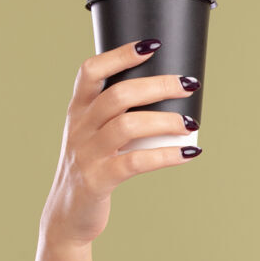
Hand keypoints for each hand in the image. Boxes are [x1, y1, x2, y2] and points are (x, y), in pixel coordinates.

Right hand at [39, 38, 202, 246]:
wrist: (68, 215)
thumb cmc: (92, 169)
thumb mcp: (94, 137)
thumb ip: (118, 117)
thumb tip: (168, 100)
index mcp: (78, 111)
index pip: (90, 71)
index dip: (120, 55)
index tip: (151, 45)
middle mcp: (80, 127)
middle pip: (118, 95)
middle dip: (157, 86)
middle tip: (189, 85)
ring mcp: (88, 153)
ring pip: (128, 126)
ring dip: (165, 121)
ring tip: (191, 124)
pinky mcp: (99, 180)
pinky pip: (136, 162)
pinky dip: (167, 155)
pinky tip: (189, 152)